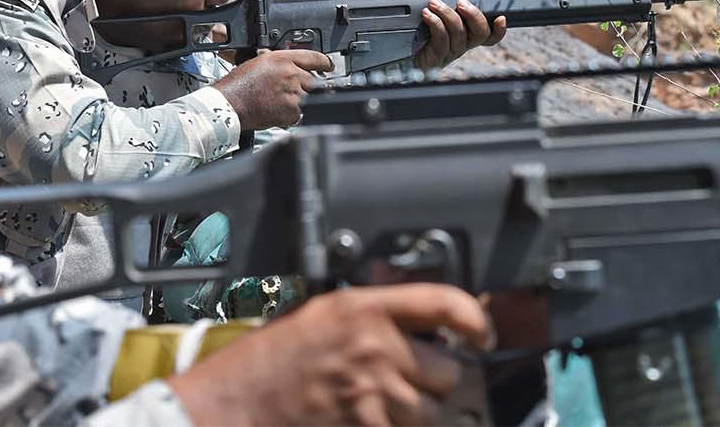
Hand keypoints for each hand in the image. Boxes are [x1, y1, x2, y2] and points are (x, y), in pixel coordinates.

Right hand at [167, 283, 493, 425]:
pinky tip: (366, 418)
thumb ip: (372, 311)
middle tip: (407, 379)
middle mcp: (375, 347)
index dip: (476, 320)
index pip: (444, 303)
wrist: (236, 404)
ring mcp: (374, 393)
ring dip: (418, 413)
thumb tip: (422, 319)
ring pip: (434, 411)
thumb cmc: (271, 360)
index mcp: (363, 308)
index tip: (482, 333)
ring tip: (381, 404)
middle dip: (435, 379)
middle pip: (449, 370)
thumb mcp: (321, 313)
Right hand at [213, 49, 332, 130]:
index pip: (314, 57)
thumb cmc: (239, 84)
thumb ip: (281, 63)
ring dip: (301, 101)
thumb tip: (293, 67)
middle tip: (297, 91)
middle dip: (310, 86)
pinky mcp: (292, 111)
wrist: (229, 104)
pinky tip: (278, 111)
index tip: (328, 66)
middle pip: (315, 80)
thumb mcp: (260, 62)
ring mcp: (293, 93)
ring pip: (309, 98)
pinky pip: (300, 113)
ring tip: (282, 102)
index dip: (325, 62)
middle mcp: (291, 74)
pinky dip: (292, 115)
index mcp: (283, 58)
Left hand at [413, 0, 507, 71]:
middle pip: (481, 33)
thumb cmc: (415, 38)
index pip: (489, 37)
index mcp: (464, 37)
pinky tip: (427, 15)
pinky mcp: (435, 58)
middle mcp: (461, 46)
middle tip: (462, 3)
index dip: (499, 30)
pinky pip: (441, 40)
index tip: (501, 17)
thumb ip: (444, 11)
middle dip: (474, 14)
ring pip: (459, 32)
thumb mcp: (432, 21)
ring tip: (433, 4)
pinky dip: (435, 23)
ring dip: (447, 13)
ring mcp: (449, 53)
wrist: (399, 60)